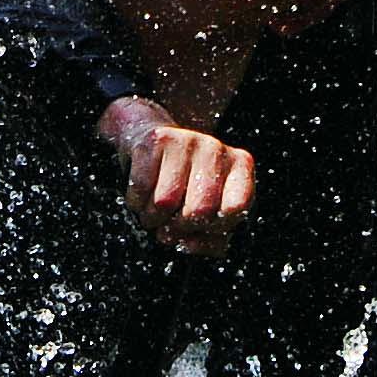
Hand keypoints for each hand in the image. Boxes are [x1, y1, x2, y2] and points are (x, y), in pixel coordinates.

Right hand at [101, 96, 255, 255]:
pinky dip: (137, 203)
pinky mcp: (155, 139)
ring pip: (165, 202)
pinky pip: (141, 188)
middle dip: (179, 227)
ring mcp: (186, 140)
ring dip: (153, 218)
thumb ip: (210, 237)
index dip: (213, 228)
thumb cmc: (184, 178)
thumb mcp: (209, 205)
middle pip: (199, 209)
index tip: (200, 227)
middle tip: (171, 225)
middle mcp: (216, 149)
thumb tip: (189, 244)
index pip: (234, 209)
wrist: (152, 131)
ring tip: (155, 212)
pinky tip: (142, 197)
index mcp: (240, 165)